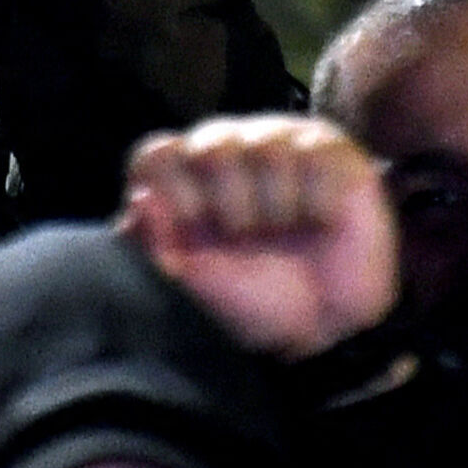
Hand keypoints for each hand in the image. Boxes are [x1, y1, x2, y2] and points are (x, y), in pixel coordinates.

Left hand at [121, 116, 400, 358]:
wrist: (326, 324)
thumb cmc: (254, 301)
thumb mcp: (198, 284)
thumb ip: (159, 245)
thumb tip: (139, 200)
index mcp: (182, 182)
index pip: (156, 156)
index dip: (172, 192)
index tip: (193, 229)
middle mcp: (224, 153)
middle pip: (209, 148)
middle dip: (230, 204)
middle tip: (248, 238)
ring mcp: (277, 144)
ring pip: (266, 149)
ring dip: (276, 206)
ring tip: (286, 231)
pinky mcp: (328, 149)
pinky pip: (316, 156)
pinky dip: (318, 201)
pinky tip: (319, 220)